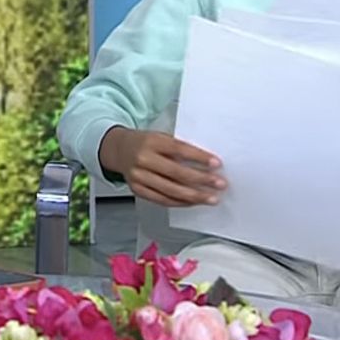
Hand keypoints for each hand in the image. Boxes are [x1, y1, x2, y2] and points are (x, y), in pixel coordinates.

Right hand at [100, 126, 224, 206]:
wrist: (119, 149)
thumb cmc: (145, 143)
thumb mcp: (160, 137)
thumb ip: (178, 148)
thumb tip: (206, 164)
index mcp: (152, 141)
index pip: (179, 150)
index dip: (199, 158)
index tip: (217, 164)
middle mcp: (143, 159)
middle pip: (177, 173)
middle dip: (202, 180)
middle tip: (220, 184)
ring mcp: (139, 176)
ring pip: (171, 190)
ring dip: (195, 196)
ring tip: (211, 198)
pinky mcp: (137, 190)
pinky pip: (162, 199)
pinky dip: (181, 202)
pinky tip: (194, 202)